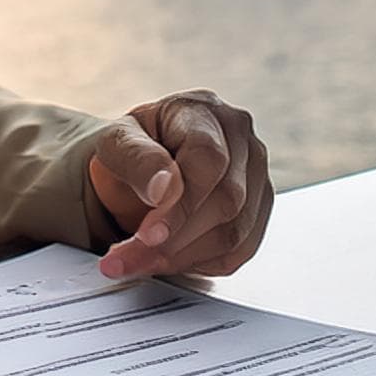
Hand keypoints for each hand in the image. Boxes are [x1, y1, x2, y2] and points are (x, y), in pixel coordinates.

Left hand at [87, 89, 272, 279]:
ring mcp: (257, 176)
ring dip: (183, 257)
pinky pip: (241, 250)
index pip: (209, 159)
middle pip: (228, 199)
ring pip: (236, 231)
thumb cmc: (133, 151)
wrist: (145, 169)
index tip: (147, 233)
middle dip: (176, 238)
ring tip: (140, 261)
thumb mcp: (116, 144)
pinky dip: (201, 263)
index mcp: (205, 112)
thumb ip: (137, 159)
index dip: (181, 203)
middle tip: (131, 256)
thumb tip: (164, 189)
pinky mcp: (259, 211)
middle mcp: (242, 140)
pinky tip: (169, 259)